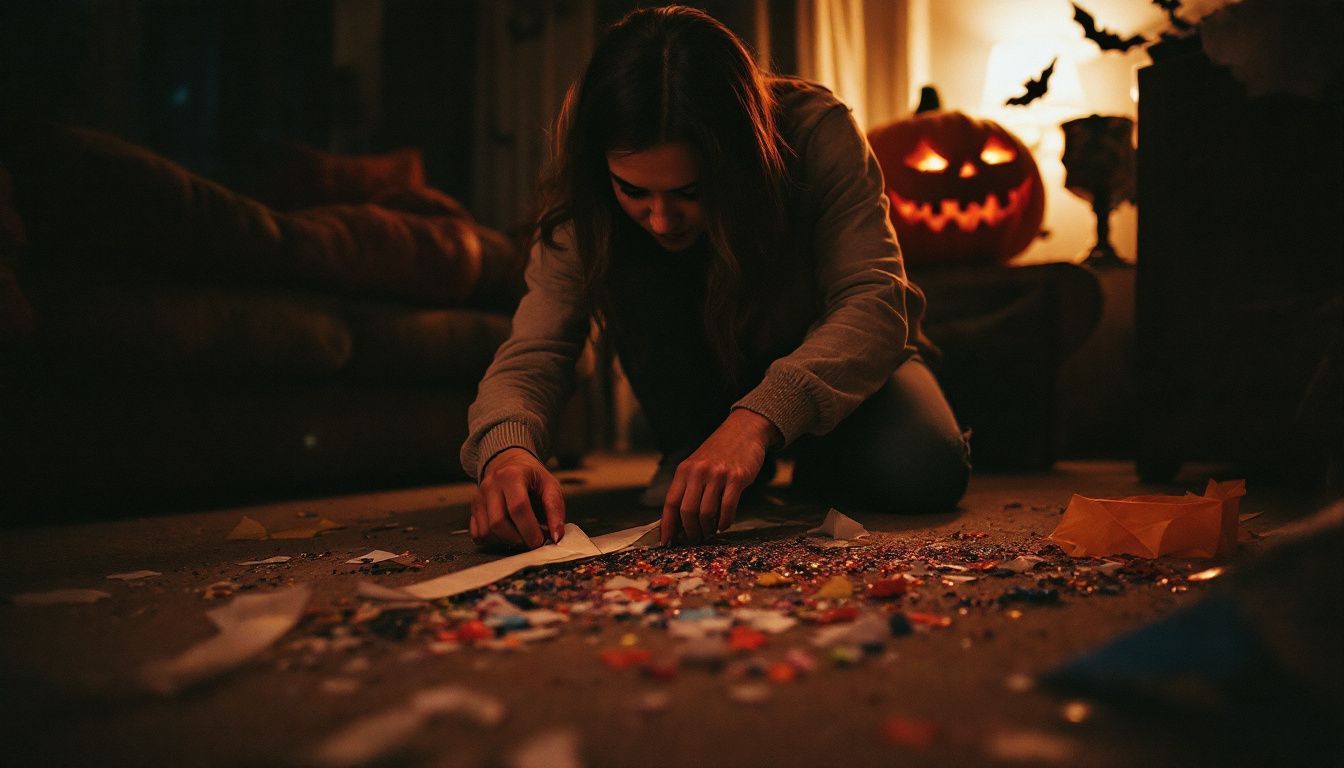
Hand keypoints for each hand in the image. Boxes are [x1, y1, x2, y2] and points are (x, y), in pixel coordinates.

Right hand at [471, 448, 565, 549]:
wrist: (508, 463)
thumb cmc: (532, 477)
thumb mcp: (550, 486)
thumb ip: (555, 509)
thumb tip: (556, 536)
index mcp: (511, 476)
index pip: (518, 508)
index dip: (530, 530)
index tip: (540, 541)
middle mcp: (490, 485)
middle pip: (498, 523)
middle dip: (517, 539)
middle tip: (532, 541)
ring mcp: (478, 497)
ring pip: (486, 532)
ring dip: (506, 541)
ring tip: (521, 535)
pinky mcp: (473, 509)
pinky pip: (478, 534)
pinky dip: (493, 540)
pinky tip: (507, 534)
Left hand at [660, 409, 779, 544]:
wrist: (744, 430)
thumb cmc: (719, 453)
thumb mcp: (696, 465)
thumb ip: (687, 488)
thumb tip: (679, 521)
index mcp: (684, 470)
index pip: (670, 503)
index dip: (667, 525)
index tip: (666, 542)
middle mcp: (698, 472)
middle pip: (687, 511)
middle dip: (691, 531)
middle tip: (695, 539)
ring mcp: (718, 475)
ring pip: (706, 512)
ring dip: (708, 528)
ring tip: (710, 531)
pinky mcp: (737, 478)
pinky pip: (727, 508)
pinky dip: (724, 522)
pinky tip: (723, 524)